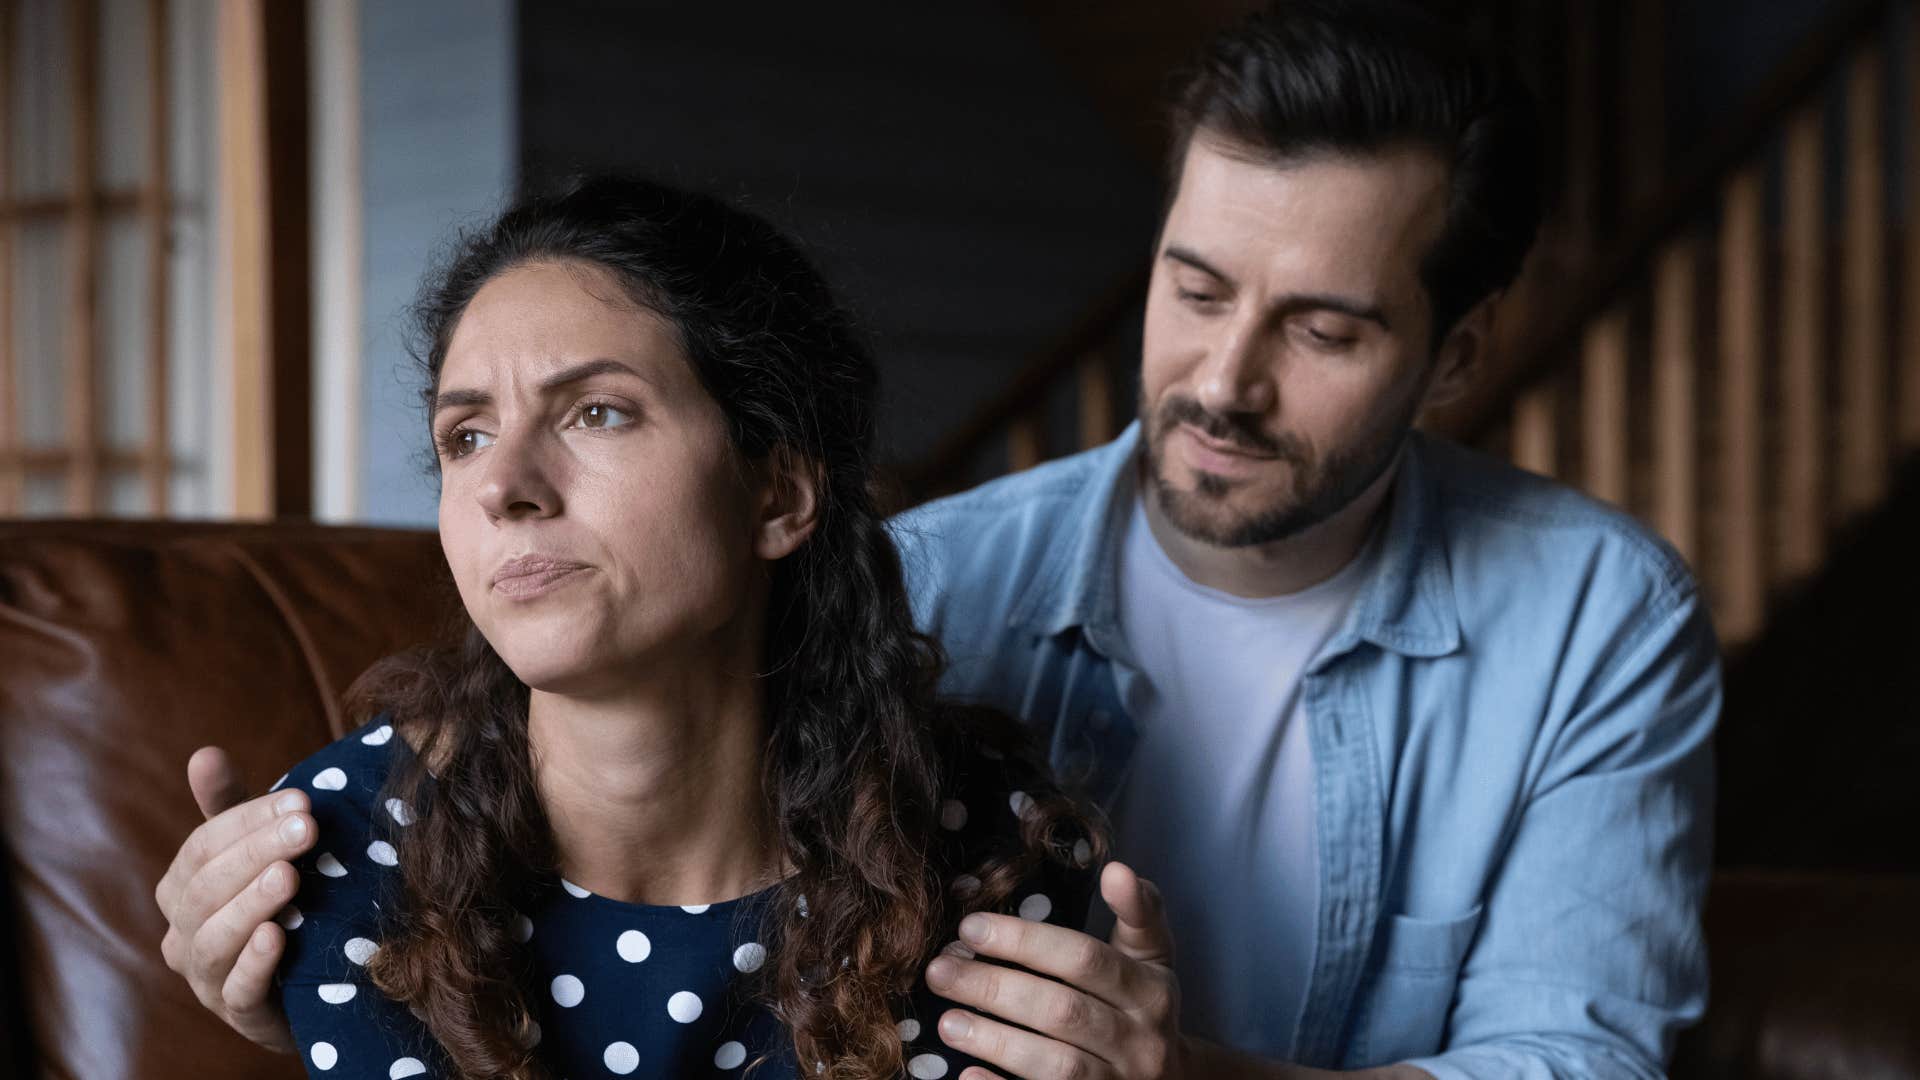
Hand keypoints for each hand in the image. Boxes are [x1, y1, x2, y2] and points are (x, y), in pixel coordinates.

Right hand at [154, 746, 311, 1052]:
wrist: (309, 979)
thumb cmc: (278, 902)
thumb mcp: (258, 852)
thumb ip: (233, 808)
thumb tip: (204, 753)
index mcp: (181, 888)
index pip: (203, 845)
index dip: (249, 820)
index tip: (301, 800)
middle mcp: (182, 933)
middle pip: (206, 888)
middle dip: (257, 853)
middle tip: (307, 828)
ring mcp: (206, 977)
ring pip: (213, 940)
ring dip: (251, 904)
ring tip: (290, 877)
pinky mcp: (238, 1012)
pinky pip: (237, 991)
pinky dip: (255, 963)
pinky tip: (278, 936)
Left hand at [926, 861, 1186, 1079]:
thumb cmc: (1145, 1006)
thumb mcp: (1152, 957)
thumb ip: (1138, 911)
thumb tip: (1116, 869)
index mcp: (1150, 991)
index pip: (1084, 960)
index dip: (1026, 941)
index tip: (970, 926)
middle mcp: (1140, 1041)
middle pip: (1061, 1011)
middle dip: (995, 988)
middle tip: (941, 970)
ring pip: (1055, 1066)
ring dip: (996, 1042)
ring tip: (947, 1021)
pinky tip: (968, 1075)